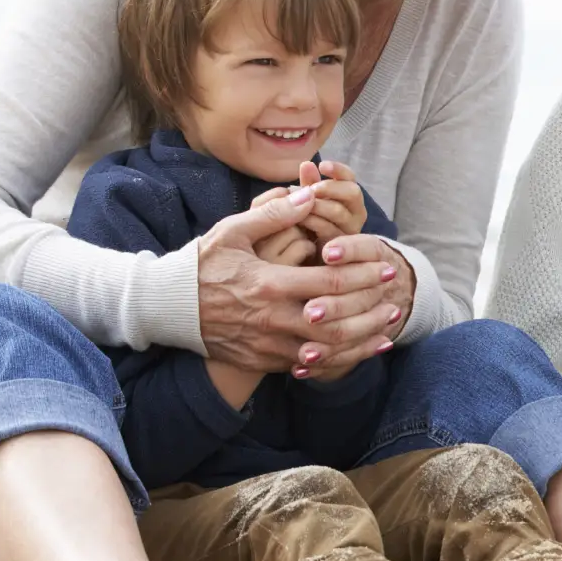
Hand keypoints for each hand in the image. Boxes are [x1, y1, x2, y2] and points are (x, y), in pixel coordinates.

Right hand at [191, 195, 405, 379]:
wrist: (166, 309)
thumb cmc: (200, 265)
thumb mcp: (232, 232)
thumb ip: (273, 214)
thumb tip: (309, 193)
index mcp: (268, 284)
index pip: (329, 283)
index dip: (363, 277)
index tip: (385, 267)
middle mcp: (271, 319)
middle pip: (336, 322)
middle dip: (371, 313)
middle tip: (395, 301)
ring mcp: (267, 345)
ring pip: (326, 351)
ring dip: (360, 342)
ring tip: (387, 332)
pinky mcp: (262, 361)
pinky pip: (307, 366)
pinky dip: (336, 361)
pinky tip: (355, 352)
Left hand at [291, 160, 364, 248]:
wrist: (303, 262)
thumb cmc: (305, 226)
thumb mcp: (306, 202)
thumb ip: (308, 184)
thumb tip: (306, 164)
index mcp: (348, 198)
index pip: (350, 178)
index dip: (338, 170)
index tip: (322, 165)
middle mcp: (355, 213)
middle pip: (352, 192)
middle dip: (330, 188)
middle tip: (311, 189)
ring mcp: (351, 232)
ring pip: (340, 212)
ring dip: (318, 205)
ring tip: (297, 205)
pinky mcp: (343, 248)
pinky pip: (329, 231)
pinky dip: (312, 223)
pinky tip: (298, 221)